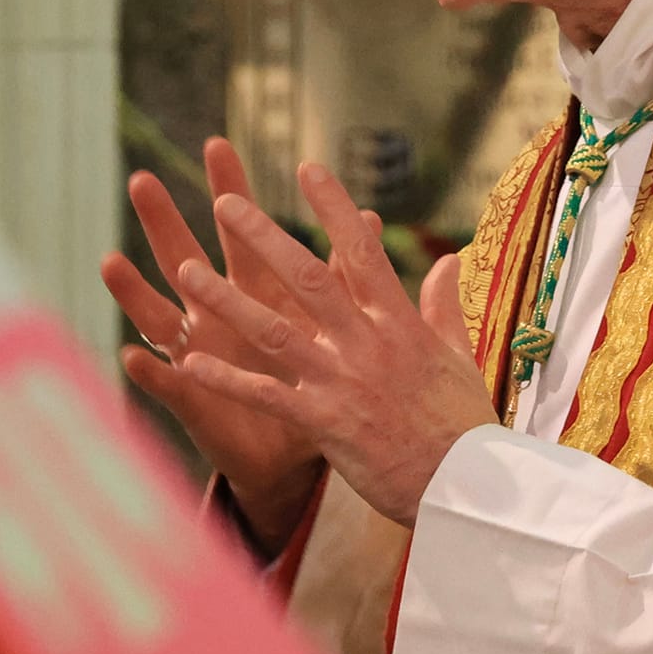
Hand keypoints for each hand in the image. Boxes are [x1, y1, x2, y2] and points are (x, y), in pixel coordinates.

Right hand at [101, 140, 326, 549]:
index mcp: (257, 293)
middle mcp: (219, 315)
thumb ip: (352, 274)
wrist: (303, 455)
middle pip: (185, 257)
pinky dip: (152, 371)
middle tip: (141, 181)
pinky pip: (171, 385)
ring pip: (161, 315)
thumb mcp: (338, 324)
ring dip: (136, 290)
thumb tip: (370, 217)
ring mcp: (201, 354)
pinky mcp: (198, 401)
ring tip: (111, 261)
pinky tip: (132, 355)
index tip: (217, 143)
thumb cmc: (318, 381)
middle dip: (164, 221)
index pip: (239, 230)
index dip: (229, 189)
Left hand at [172, 161, 494, 527]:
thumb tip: (449, 258)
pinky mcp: (324, 423)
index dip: (334, 207)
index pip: (363, 250)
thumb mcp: (457, 353)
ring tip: (186, 269)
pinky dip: (226, 380)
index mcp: (399, 321)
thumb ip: (443, 303)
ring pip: (274, 331)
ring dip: (226, 300)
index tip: (307, 168)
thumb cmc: (464, 421)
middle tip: (224, 201)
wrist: (467, 485)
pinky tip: (187, 363)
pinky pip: (266, 396)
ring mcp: (342, 382)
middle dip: (264, 238)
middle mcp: (366, 342)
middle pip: (308, 278)